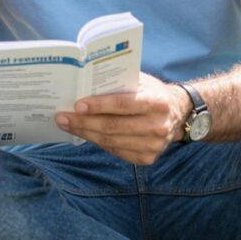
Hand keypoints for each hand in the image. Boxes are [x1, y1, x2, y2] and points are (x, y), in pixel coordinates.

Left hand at [55, 73, 191, 165]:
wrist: (178, 114)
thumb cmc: (151, 92)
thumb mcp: (141, 81)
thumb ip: (119, 82)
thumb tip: (85, 83)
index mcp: (157, 102)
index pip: (123, 104)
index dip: (99, 105)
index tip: (77, 105)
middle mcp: (157, 125)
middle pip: (113, 126)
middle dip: (84, 122)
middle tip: (62, 117)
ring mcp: (154, 145)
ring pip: (111, 142)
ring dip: (85, 134)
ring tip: (67, 125)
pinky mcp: (148, 158)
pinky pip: (116, 151)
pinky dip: (97, 142)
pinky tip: (84, 134)